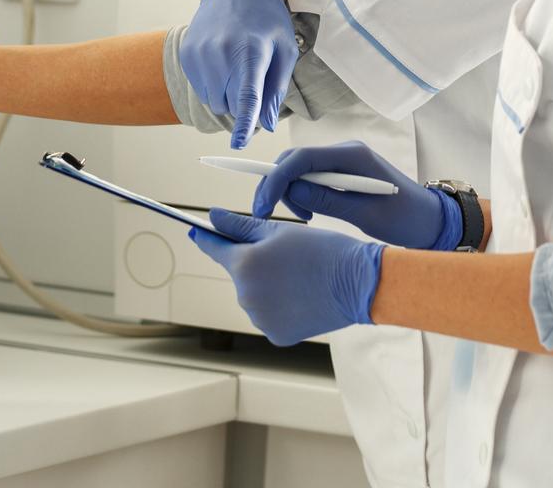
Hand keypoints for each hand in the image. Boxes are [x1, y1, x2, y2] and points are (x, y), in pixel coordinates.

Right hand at [181, 0, 298, 148]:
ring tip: (238, 65)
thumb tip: (268, 122)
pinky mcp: (187, 54)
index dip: (245, 123)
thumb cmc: (266, 18)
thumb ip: (276, 88)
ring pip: (214, 100)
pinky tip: (223, 59)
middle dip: (243, 102)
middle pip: (230, 104)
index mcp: (251, 51)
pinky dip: (214, 83)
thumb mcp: (284, 48)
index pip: (247, 96)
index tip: (240, 143)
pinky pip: (201, 87)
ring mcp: (200, 53)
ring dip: (227, 94)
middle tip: (254, 77)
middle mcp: (222, 53)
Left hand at [189, 208, 381, 344]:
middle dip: (254, 262)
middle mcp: (246, 295)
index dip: (206, 237)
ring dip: (268, 284)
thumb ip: (241, 226)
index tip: (195, 231)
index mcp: (245, 265)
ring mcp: (260, 319)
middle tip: (286, 253)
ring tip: (300, 275)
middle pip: (240, 273)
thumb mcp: (281, 230)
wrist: (357, 282)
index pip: (216, 247)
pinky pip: (270, 315)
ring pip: (255, 295)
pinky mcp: (276, 335)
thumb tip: (213, 217)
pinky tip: (302, 295)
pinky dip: (281, 305)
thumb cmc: (322, 249)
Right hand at [252, 140, 460, 250]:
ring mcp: (344, 160)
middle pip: (295, 160)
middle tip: (270, 216)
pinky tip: (310, 214)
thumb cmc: (405, 219)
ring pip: (300, 169)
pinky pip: (312, 178)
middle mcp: (346, 151)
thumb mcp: (365, 214)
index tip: (262, 205)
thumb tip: (292, 191)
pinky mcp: (343, 172)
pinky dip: (302, 194)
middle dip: (277, 185)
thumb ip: (329, 200)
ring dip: (290, 193)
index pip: (302, 158)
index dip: (276, 179)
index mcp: (353, 156)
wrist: (429, 220)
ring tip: (304, 219)